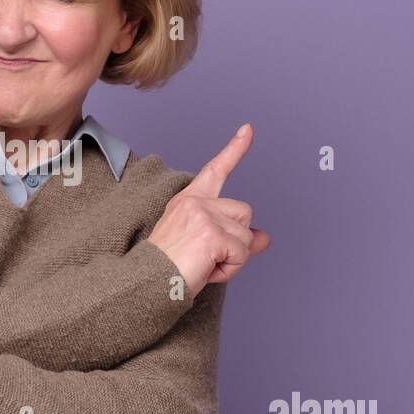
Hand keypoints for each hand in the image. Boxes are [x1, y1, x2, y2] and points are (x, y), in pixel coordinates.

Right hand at [147, 123, 270, 297]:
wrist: (147, 284)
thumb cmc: (169, 268)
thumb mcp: (206, 246)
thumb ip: (236, 237)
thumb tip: (265, 238)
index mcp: (189, 200)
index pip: (216, 170)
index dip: (235, 149)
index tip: (249, 129)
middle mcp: (196, 202)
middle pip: (244, 214)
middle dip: (236, 239)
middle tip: (207, 256)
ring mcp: (204, 215)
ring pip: (247, 237)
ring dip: (232, 258)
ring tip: (203, 264)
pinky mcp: (212, 233)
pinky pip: (242, 253)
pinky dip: (229, 269)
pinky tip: (206, 269)